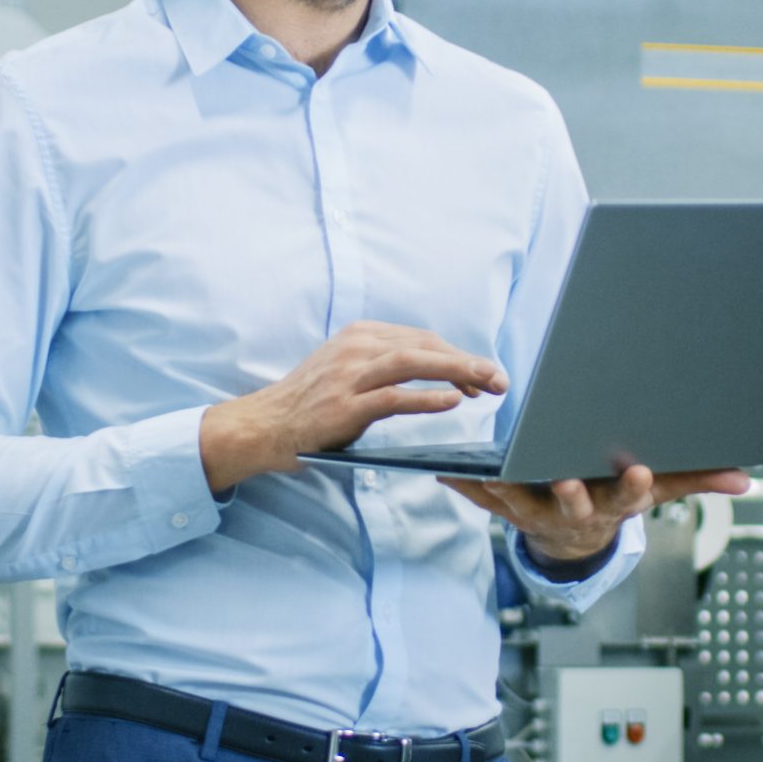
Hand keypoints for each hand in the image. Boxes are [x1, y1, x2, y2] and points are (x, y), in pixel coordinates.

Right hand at [199, 322, 506, 492]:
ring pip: (413, 363)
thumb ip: (385, 367)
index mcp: (361, 336)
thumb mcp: (347, 371)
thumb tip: (436, 372)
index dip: (457, 355)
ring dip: (457, 372)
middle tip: (499, 380)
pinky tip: (452, 402)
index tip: (483, 374)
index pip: (422, 339)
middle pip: (425, 346)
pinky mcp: (344, 406)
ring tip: (487, 385)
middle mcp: (356, 348)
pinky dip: (426, 398)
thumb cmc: (310, 404)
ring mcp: (349, 376)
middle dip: (467, 361)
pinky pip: (393, 398)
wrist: (263, 426)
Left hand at [439, 466, 752, 566]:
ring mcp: (540, 514)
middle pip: (575, 503)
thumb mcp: (657, 490)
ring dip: (507, 488)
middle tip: (566, 479)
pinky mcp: (508, 509)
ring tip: (492, 470)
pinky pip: (485, 501)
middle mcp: (577, 511)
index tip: (638, 470)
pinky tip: (447, 470)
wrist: (573, 540)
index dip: (634, 486)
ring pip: (523, 503)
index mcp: (613, 504)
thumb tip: (745, 480)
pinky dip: (467, 487)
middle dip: (571, 492)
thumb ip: (697, 482)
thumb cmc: (614, 498)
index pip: (630, 497)